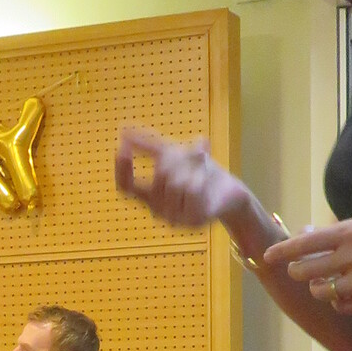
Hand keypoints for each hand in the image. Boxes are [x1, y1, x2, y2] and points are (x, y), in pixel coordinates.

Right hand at [114, 125, 243, 229]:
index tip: (122, 148)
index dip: (122, 169)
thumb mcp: (174, 155)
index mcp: (149, 195)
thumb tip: (124, 130)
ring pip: (176, 182)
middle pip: (159, 174)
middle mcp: (158, 210)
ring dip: (193, 167)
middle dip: (177, 157)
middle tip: (190, 151)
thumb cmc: (199, 173)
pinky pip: (193, 190)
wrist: (229, 193)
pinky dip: (202, 176)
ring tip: (202, 168)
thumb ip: (148, 146)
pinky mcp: (194, 220)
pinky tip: (207, 178)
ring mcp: (175, 218)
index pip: (125, 186)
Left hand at [264, 214, 351, 314]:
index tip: (268, 256)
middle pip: (308, 270)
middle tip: (301, 273)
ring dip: (320, 289)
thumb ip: (341, 230)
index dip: (283, 251)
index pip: (306, 242)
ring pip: (323, 291)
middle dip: (300, 273)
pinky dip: (340, 302)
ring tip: (327, 284)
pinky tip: (346, 295)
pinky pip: (343, 306)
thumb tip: (308, 233)